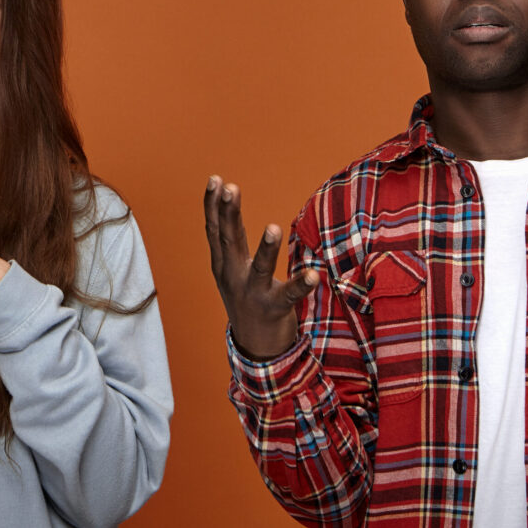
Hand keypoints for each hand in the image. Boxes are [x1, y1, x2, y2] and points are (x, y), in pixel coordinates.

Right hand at [204, 176, 318, 359]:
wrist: (255, 347)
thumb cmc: (247, 299)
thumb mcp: (232, 268)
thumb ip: (231, 239)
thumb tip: (226, 200)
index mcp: (223, 264)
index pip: (215, 230)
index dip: (213, 205)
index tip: (215, 179)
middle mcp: (233, 276)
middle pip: (229, 241)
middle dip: (228, 213)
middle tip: (230, 188)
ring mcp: (252, 293)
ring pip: (259, 269)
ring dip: (266, 249)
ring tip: (273, 228)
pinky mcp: (274, 308)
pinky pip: (290, 295)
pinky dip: (301, 285)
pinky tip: (314, 275)